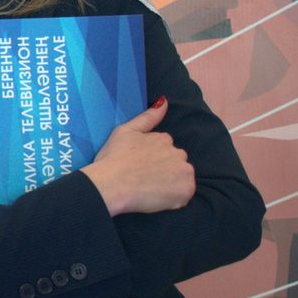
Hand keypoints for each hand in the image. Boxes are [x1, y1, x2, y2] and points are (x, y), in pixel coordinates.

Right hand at [80, 97, 194, 216]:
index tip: (139, 165)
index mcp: (164, 139)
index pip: (165, 148)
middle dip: (164, 169)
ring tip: (149, 188)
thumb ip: (148, 117)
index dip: (152, 158)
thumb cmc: (113, 158)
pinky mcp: (185, 191)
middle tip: (143, 178)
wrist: (111, 184)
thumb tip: (165, 101)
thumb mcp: (125, 131)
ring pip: (181, 177)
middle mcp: (178, 153)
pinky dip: (174, 197)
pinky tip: (156, 197)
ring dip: (170, 182)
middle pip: (175, 162)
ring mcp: (184, 172)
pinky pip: (184, 195)